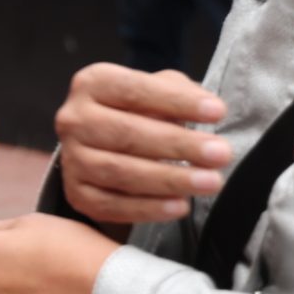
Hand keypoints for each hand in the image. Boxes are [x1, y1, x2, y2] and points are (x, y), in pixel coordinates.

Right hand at [54, 63, 231, 227]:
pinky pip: (111, 205)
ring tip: (210, 182)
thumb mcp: (156, 90)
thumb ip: (178, 91)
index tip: (218, 112)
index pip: (134, 90)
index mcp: (91, 84)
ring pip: (119, 172)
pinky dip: (148, 208)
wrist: (106, 145)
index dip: (176, 102)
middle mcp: (73, 119)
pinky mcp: (77, 193)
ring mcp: (72, 158)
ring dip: (169, 179)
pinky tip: (180, 206)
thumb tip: (205, 106)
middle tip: (221, 153)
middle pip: (126, 133)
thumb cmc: (140, 113)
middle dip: (178, 145)